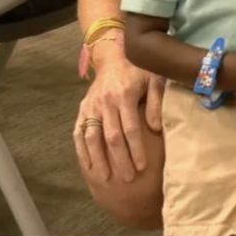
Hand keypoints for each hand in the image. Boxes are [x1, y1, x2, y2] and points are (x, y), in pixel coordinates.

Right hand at [73, 35, 165, 183]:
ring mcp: (91, 106)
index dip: (136, 149)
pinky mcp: (83, 108)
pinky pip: (79, 132)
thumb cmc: (139, 70)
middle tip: (127, 179)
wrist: (114, 57)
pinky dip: (81, 150)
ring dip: (98, 159)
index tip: (141, 167)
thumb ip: (155, 103)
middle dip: (119, 160)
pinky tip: (87, 165)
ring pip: (92, 137)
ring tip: (105, 178)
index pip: (130, 129)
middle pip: (111, 137)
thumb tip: (156, 128)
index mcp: (124, 96)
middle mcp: (105, 102)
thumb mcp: (154, 80)